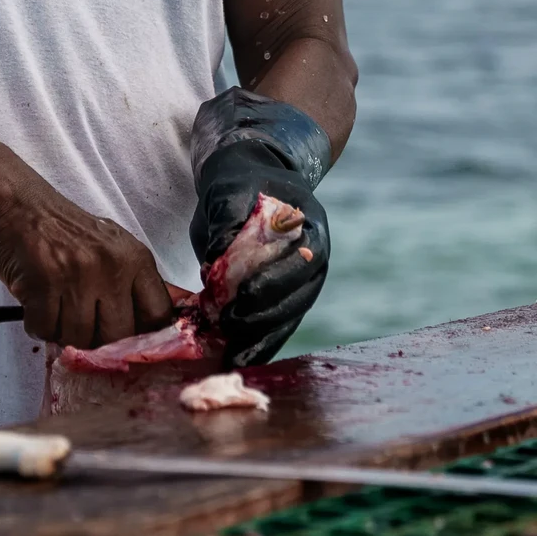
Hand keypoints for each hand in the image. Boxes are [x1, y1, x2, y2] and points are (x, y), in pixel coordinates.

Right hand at [0, 193, 175, 348]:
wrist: (21, 207)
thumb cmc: (68, 233)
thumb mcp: (113, 249)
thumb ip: (133, 285)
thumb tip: (152, 332)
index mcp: (135, 259)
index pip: (157, 314)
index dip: (143, 336)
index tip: (127, 342)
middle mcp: (111, 267)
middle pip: (116, 336)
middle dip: (96, 339)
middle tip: (81, 324)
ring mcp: (77, 276)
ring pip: (78, 338)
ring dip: (62, 332)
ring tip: (56, 309)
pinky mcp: (43, 284)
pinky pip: (45, 330)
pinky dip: (38, 326)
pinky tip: (37, 306)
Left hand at [189, 92, 331, 367]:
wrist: (254, 176)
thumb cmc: (238, 183)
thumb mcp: (228, 189)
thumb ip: (227, 216)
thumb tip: (220, 253)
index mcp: (308, 224)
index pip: (300, 260)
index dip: (272, 281)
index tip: (241, 297)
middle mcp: (316, 252)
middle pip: (300, 293)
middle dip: (265, 314)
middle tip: (230, 326)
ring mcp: (306, 276)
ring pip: (293, 313)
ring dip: (264, 336)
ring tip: (233, 354)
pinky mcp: (291, 294)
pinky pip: (282, 322)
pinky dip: (263, 342)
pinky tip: (240, 359)